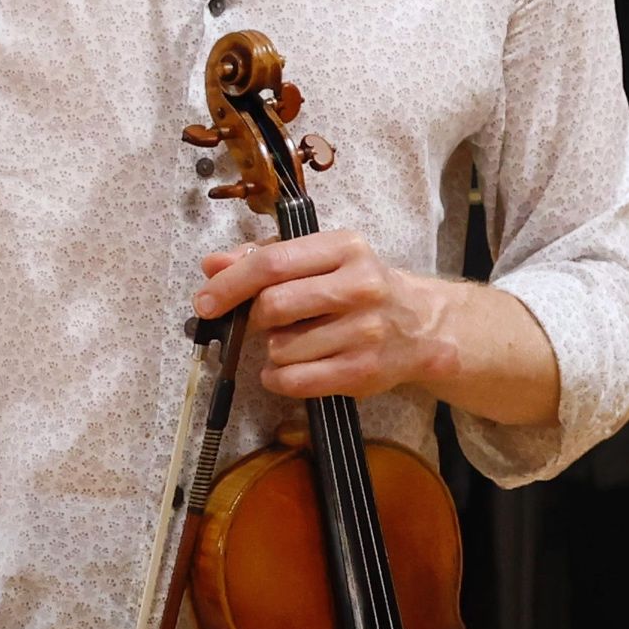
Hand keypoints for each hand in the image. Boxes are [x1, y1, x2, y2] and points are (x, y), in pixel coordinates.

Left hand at [200, 228, 467, 402]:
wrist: (423, 327)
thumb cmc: (361, 287)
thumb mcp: (322, 259)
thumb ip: (265, 257)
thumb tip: (211, 265)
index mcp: (345, 248)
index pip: (273, 262)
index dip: (230, 283)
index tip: (204, 301)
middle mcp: (360, 286)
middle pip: (274, 306)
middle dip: (253, 319)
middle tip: (259, 323)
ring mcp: (365, 332)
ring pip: (281, 348)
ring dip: (273, 350)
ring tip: (295, 342)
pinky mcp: (363, 371)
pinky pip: (295, 381)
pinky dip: (278, 378)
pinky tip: (289, 369)